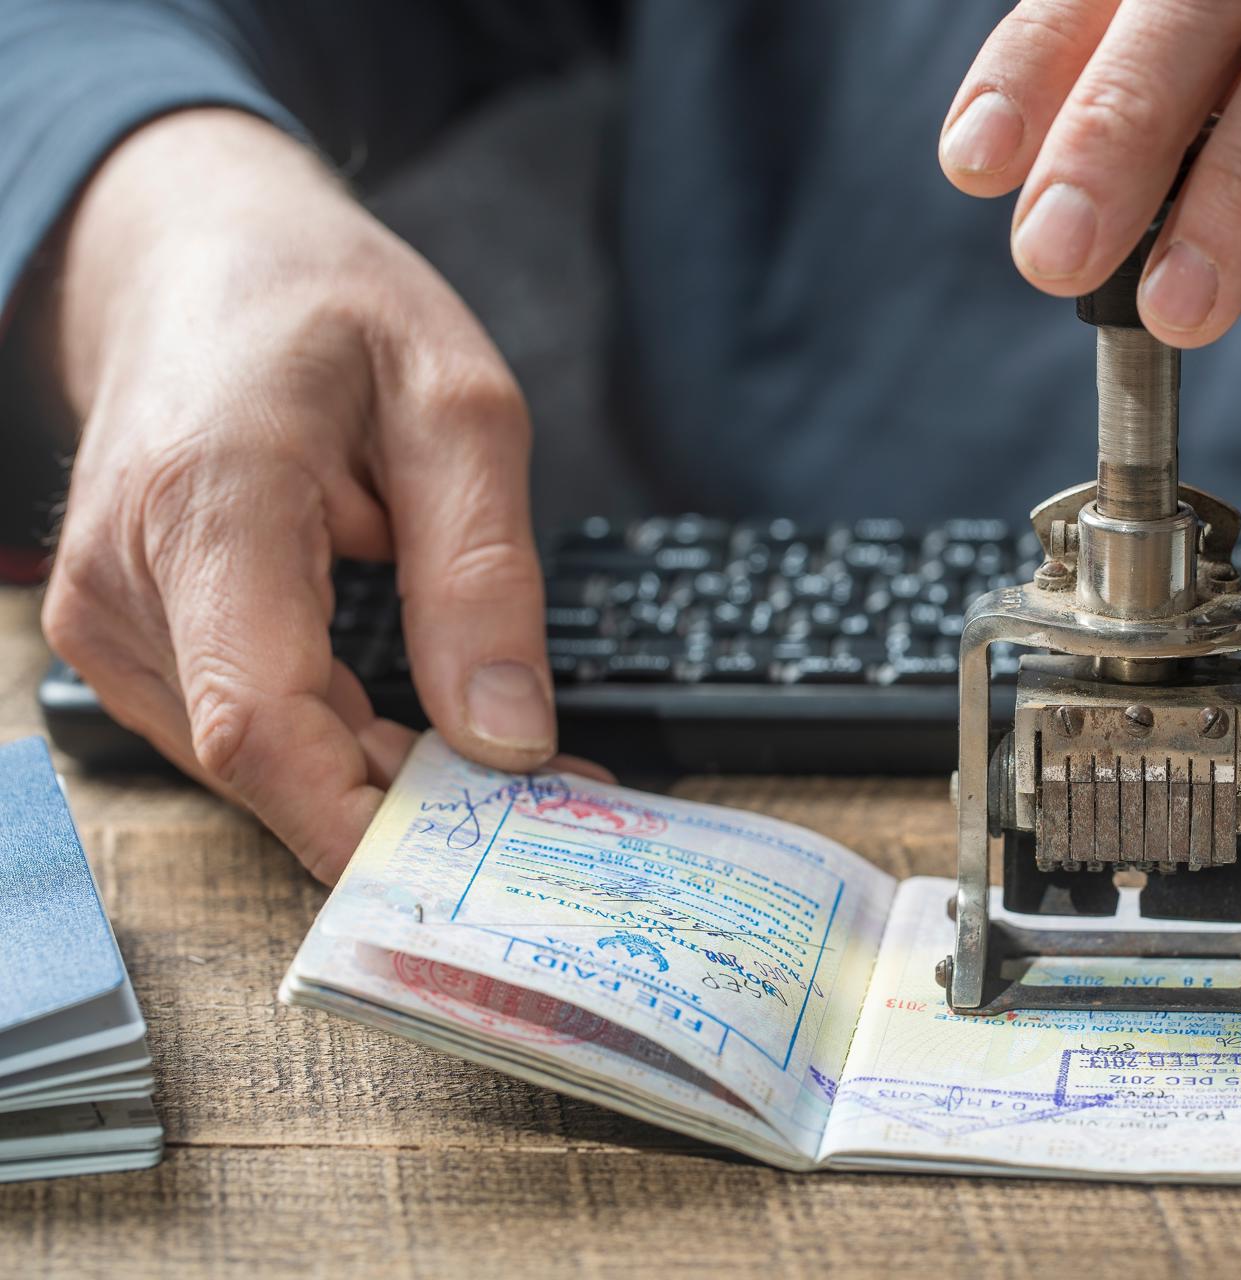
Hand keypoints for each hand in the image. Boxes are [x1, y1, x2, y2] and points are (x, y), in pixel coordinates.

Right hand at [32, 109, 608, 881]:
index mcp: (207, 501)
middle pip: (263, 760)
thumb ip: (482, 575)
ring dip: (378, 780)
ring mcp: (106, 615)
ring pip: (251, 762)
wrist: (195, 260)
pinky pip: (236, 730)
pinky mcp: (122, 636)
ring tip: (502, 757)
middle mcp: (124, 577)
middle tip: (551, 808)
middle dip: (409, 806)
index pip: (260, 721)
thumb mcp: (458, 407)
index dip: (364, 821)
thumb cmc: (324, 308)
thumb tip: (509, 739)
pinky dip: (337, 747)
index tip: (480, 866)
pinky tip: (422, 732)